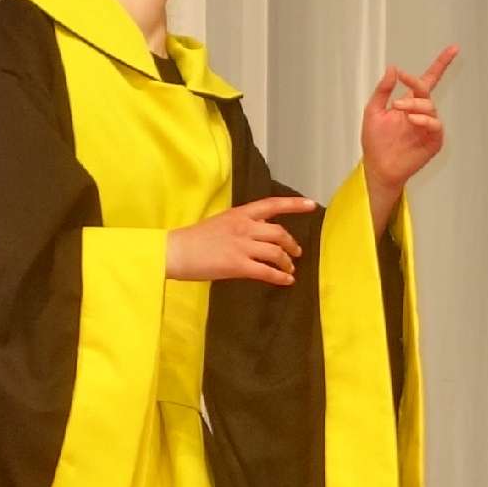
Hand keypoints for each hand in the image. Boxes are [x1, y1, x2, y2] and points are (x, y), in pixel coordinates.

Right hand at [168, 196, 316, 284]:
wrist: (176, 251)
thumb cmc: (195, 239)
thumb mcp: (221, 222)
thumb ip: (242, 225)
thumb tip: (259, 233)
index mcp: (239, 214)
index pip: (272, 205)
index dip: (294, 204)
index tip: (311, 205)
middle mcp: (243, 227)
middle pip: (279, 232)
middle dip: (292, 244)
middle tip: (296, 253)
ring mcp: (241, 246)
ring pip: (276, 252)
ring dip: (287, 262)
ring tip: (290, 270)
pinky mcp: (237, 265)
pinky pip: (266, 272)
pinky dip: (280, 277)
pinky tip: (286, 281)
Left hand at [362, 45, 458, 190]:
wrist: (378, 167)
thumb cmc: (375, 142)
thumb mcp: (373, 111)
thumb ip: (382, 90)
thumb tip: (393, 69)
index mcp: (409, 103)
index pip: (428, 79)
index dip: (441, 64)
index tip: (453, 49)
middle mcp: (421, 113)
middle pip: (426, 91)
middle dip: (415, 87)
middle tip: (396, 100)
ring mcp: (428, 127)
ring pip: (430, 107)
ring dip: (415, 105)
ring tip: (400, 112)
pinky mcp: (433, 141)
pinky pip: (435, 126)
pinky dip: (425, 120)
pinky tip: (412, 121)